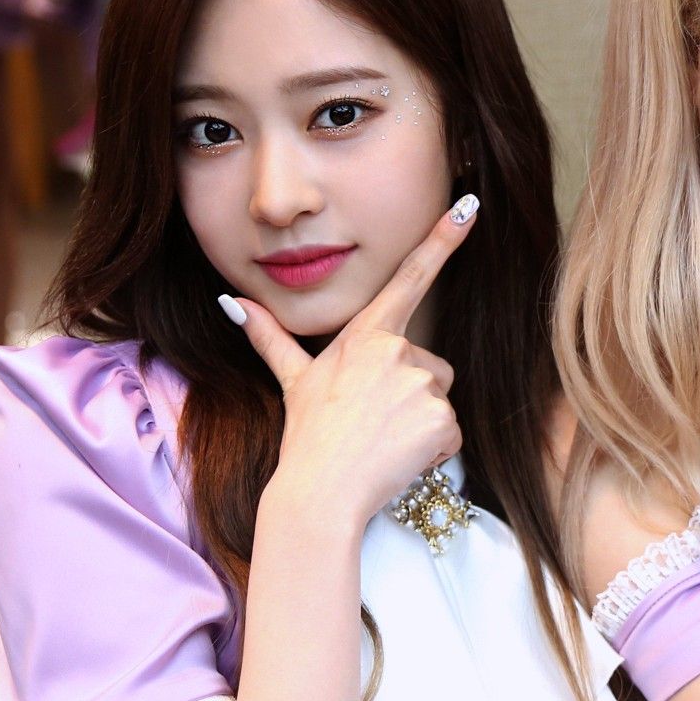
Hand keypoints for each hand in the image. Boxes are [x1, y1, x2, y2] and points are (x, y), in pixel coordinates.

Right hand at [224, 196, 475, 528]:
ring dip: (420, 423)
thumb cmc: (307, 437)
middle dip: (412, 394)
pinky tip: (399, 457)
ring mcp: (421, 384)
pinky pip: (450, 432)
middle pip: (431, 366)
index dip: (442, 240)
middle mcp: (397, 351)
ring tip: (382, 440)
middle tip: (374, 421)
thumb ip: (269, 336)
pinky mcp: (440, 418)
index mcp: (367, 335)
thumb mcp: (292, 379)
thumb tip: (230, 302)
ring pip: (440, 400)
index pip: (411, 277)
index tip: (469, 207)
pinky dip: (431, 449)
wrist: (319, 492)